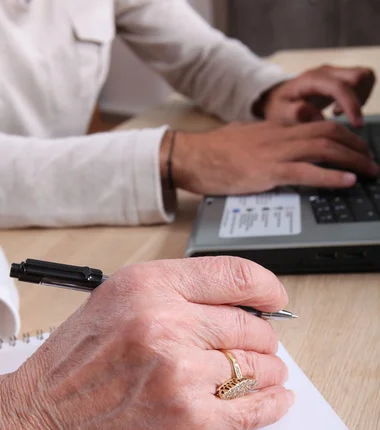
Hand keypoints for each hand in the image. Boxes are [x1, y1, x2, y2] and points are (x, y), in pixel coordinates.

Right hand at [0, 257, 293, 429]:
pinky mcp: (188, 419)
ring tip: (265, 375)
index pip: (234, 275)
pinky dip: (270, 406)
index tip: (275, 299)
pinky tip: (275, 400)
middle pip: (249, 326)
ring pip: (255, 368)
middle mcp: (166, 324)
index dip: (266, 288)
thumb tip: (228, 303)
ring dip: (267, 373)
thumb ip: (171, 295)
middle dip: (263, 340)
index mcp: (148, 288)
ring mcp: (180, 373)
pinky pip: (251, 410)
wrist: (40, 422)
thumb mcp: (114, 303)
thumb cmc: (71, 367)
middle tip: (263, 347)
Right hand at [165, 121, 378, 195]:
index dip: (344, 136)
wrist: (190, 156)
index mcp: (276, 130)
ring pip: (324, 148)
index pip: (320, 125)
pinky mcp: (267, 171)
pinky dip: (330, 176)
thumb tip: (277, 155)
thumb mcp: (245, 142)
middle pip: (330, 133)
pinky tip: (347, 181)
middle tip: (371, 162)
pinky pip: (306, 171)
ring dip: (352, 160)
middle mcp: (280, 136)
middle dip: (356, 147)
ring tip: (368, 172)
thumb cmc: (212, 153)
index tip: (357, 149)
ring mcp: (275, 152)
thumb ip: (265, 146)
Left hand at [255, 65, 375, 126]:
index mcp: (311, 80)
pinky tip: (341, 109)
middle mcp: (325, 71)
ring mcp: (333, 72)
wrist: (275, 98)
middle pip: (358, 76)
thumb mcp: (279, 114)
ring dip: (360, 97)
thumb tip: (318, 118)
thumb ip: (296, 114)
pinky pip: (362, 80)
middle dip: (358, 100)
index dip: (351, 105)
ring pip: (364, 76)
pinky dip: (360, 95)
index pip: (340, 86)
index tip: (357, 125)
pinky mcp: (339, 77)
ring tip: (338, 113)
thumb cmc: (278, 107)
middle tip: (342, 118)